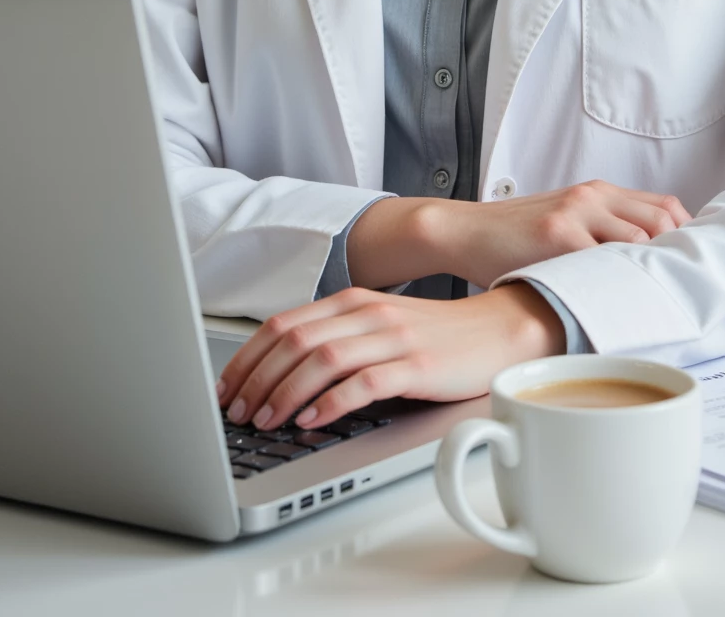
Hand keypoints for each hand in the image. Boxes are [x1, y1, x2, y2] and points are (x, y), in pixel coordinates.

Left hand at [216, 282, 564, 432]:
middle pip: (295, 340)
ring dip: (286, 392)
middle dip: (257, 379)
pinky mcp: (417, 365)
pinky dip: (331, 402)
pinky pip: (365, 383)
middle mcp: (368, 313)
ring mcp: (393, 337)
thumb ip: (337, 339)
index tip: (225, 389)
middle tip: (236, 413)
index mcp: (352, 302)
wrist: (499, 329)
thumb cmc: (435, 336)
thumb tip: (281, 374)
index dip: (248, 358)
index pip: (283, 324)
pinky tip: (312, 421)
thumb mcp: (379, 328)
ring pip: (323, 358)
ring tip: (265, 421)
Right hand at [348, 180, 691, 291]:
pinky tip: (623, 305)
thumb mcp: (564, 218)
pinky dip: (618, 285)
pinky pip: (603, 261)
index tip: (690, 267)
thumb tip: (646, 263)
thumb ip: (601, 228)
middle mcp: (593, 196)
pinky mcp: (558, 236)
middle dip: (678, 256)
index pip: (665, 205)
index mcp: (598, 191)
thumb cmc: (515, 234)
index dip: (686, 236)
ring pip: (638, 240)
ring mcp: (576, 214)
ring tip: (657, 302)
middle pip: (663, 220)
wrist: (465, 231)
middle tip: (680, 290)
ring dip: (652, 272)